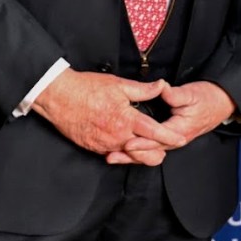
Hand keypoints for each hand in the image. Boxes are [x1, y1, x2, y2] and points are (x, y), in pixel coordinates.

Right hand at [30, 70, 187, 165]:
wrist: (59, 97)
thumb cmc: (86, 88)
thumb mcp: (118, 84)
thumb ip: (142, 89)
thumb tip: (161, 85)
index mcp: (125, 119)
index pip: (154, 132)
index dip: (170, 136)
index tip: (182, 138)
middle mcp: (117, 136)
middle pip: (146, 153)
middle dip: (158, 151)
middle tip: (165, 142)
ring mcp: (105, 145)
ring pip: (130, 156)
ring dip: (140, 150)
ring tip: (146, 140)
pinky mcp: (95, 148)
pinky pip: (115, 153)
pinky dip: (123, 149)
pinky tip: (125, 140)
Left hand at [114, 81, 236, 162]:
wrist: (220, 104)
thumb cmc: (207, 99)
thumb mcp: (191, 94)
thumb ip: (174, 94)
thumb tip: (162, 89)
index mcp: (180, 130)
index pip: (157, 139)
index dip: (141, 142)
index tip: (127, 144)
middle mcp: (175, 139)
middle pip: (150, 150)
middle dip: (130, 154)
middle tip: (112, 155)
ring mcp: (172, 140)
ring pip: (149, 151)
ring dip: (131, 155)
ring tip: (112, 157)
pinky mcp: (169, 137)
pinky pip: (151, 146)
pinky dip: (137, 149)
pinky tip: (124, 150)